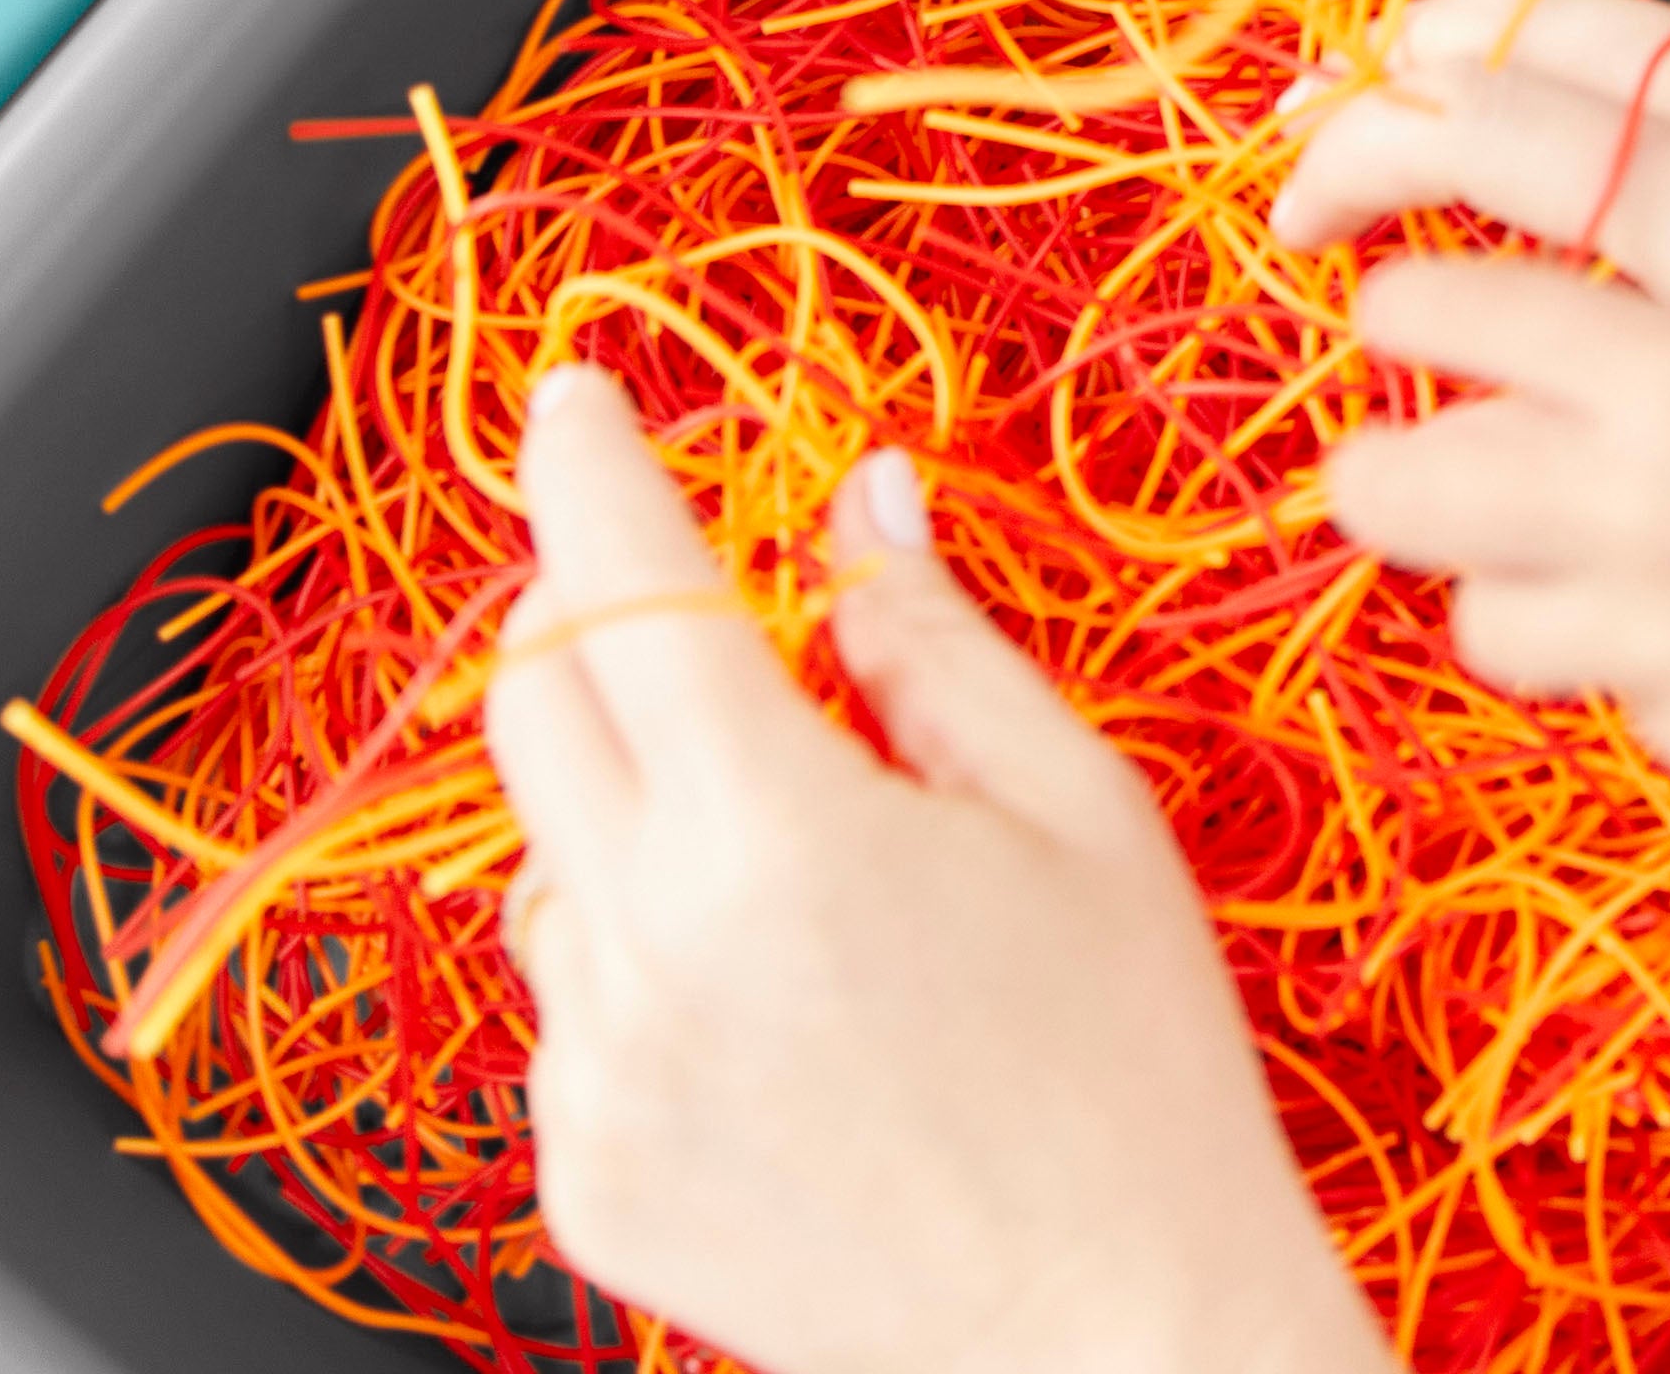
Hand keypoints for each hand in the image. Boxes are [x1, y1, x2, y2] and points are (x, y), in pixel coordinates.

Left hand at [484, 366, 1394, 1373]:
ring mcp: (598, 1079)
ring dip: (623, 789)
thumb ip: (928, 638)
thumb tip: (856, 501)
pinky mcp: (584, 1180)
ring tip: (790, 849)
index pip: (624, 579)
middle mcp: (649, 951)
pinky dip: (636, 945)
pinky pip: (566, 997)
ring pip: (541, 849)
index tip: (572, 393)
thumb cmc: (1136, 1083)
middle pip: (533, 695)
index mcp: (774, 831)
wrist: (1122, 1361)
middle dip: (591, 605)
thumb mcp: (1073, 811)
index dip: (586, 461)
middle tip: (690, 592)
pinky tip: (777, 995)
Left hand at [1329, 260, 1669, 810]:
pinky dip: (1645, 664)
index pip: (1435, 308)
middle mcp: (1642, 503)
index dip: (1399, 304)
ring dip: (1513, 582)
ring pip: (1477, 620)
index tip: (1395, 304)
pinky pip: (1621, 700)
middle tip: (1416, 451)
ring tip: (1583, 549)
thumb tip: (1561, 275)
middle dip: (1384, 465)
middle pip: (1383, 489)